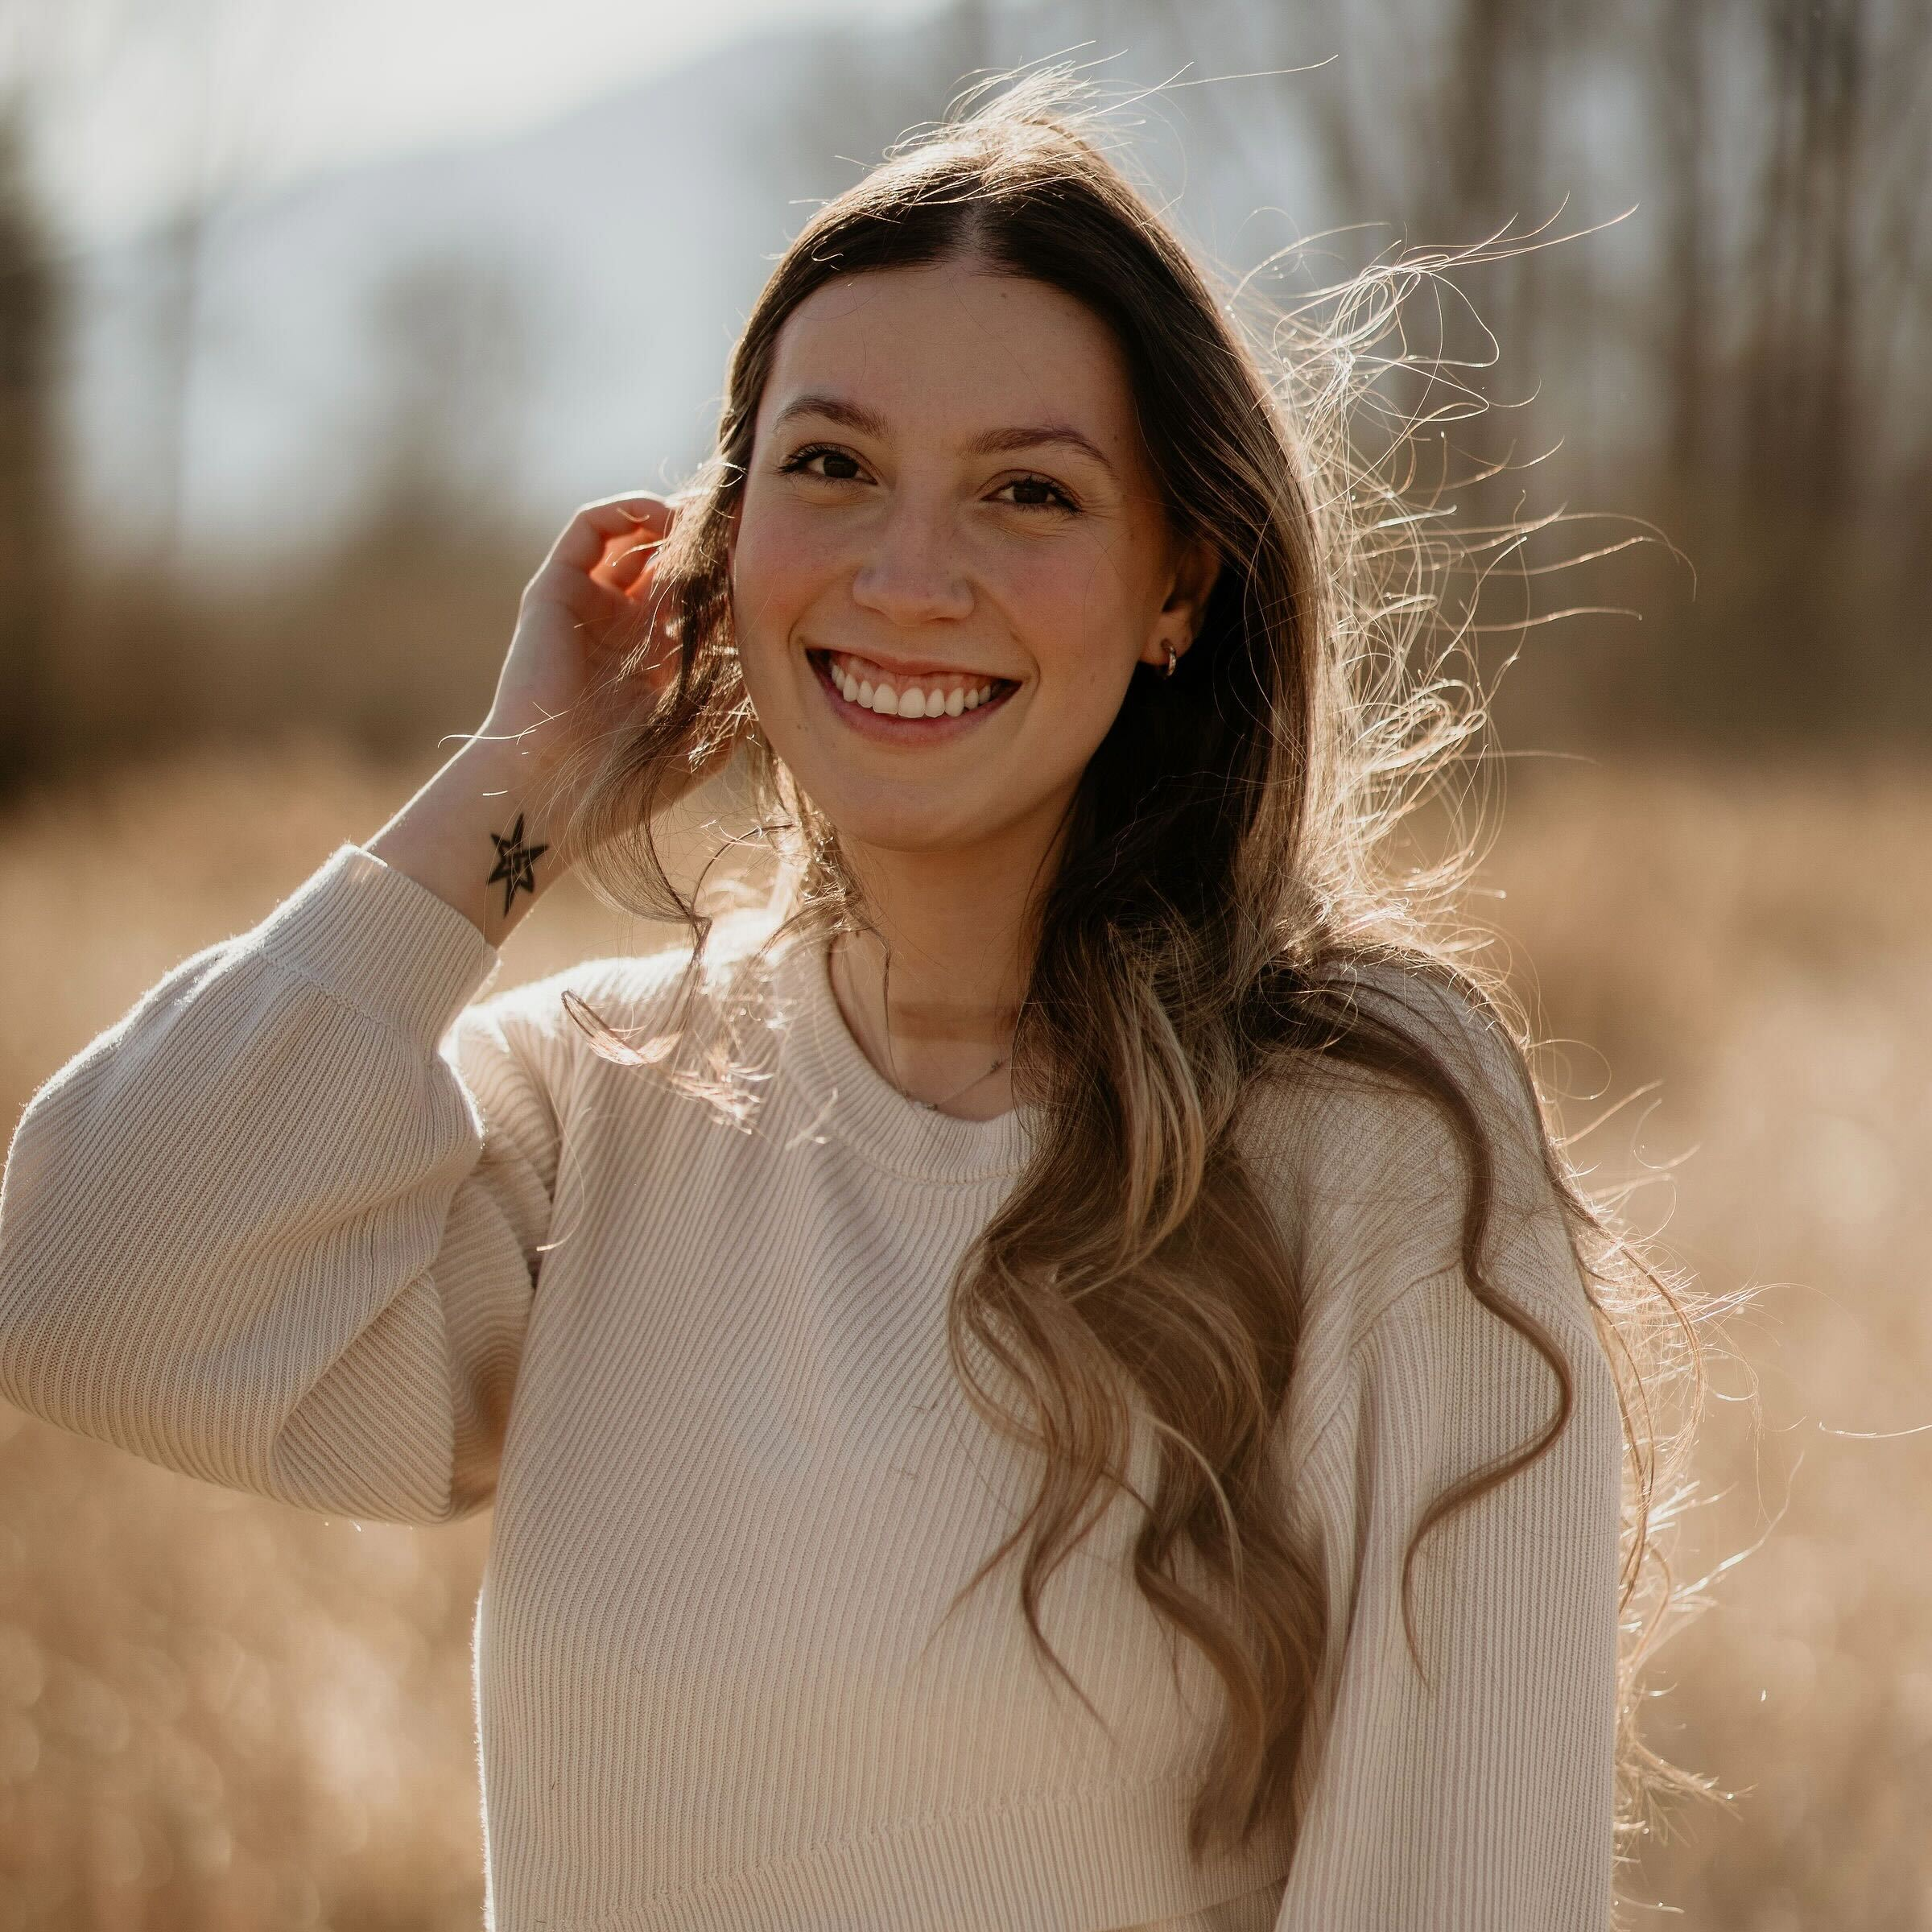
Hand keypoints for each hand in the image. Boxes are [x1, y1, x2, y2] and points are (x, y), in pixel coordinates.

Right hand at [479, 492, 736, 819]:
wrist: (556, 787)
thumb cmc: (631, 777)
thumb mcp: (707, 738)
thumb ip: (740, 697)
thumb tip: (776, 651)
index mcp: (657, 659)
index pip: (699, 598)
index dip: (730, 576)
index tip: (766, 561)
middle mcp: (622, 626)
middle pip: (669, 561)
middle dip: (705, 542)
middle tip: (740, 528)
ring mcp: (588, 605)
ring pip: (632, 537)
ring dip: (671, 521)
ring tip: (704, 522)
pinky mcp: (554, 589)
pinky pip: (590, 528)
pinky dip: (626, 510)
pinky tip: (663, 518)